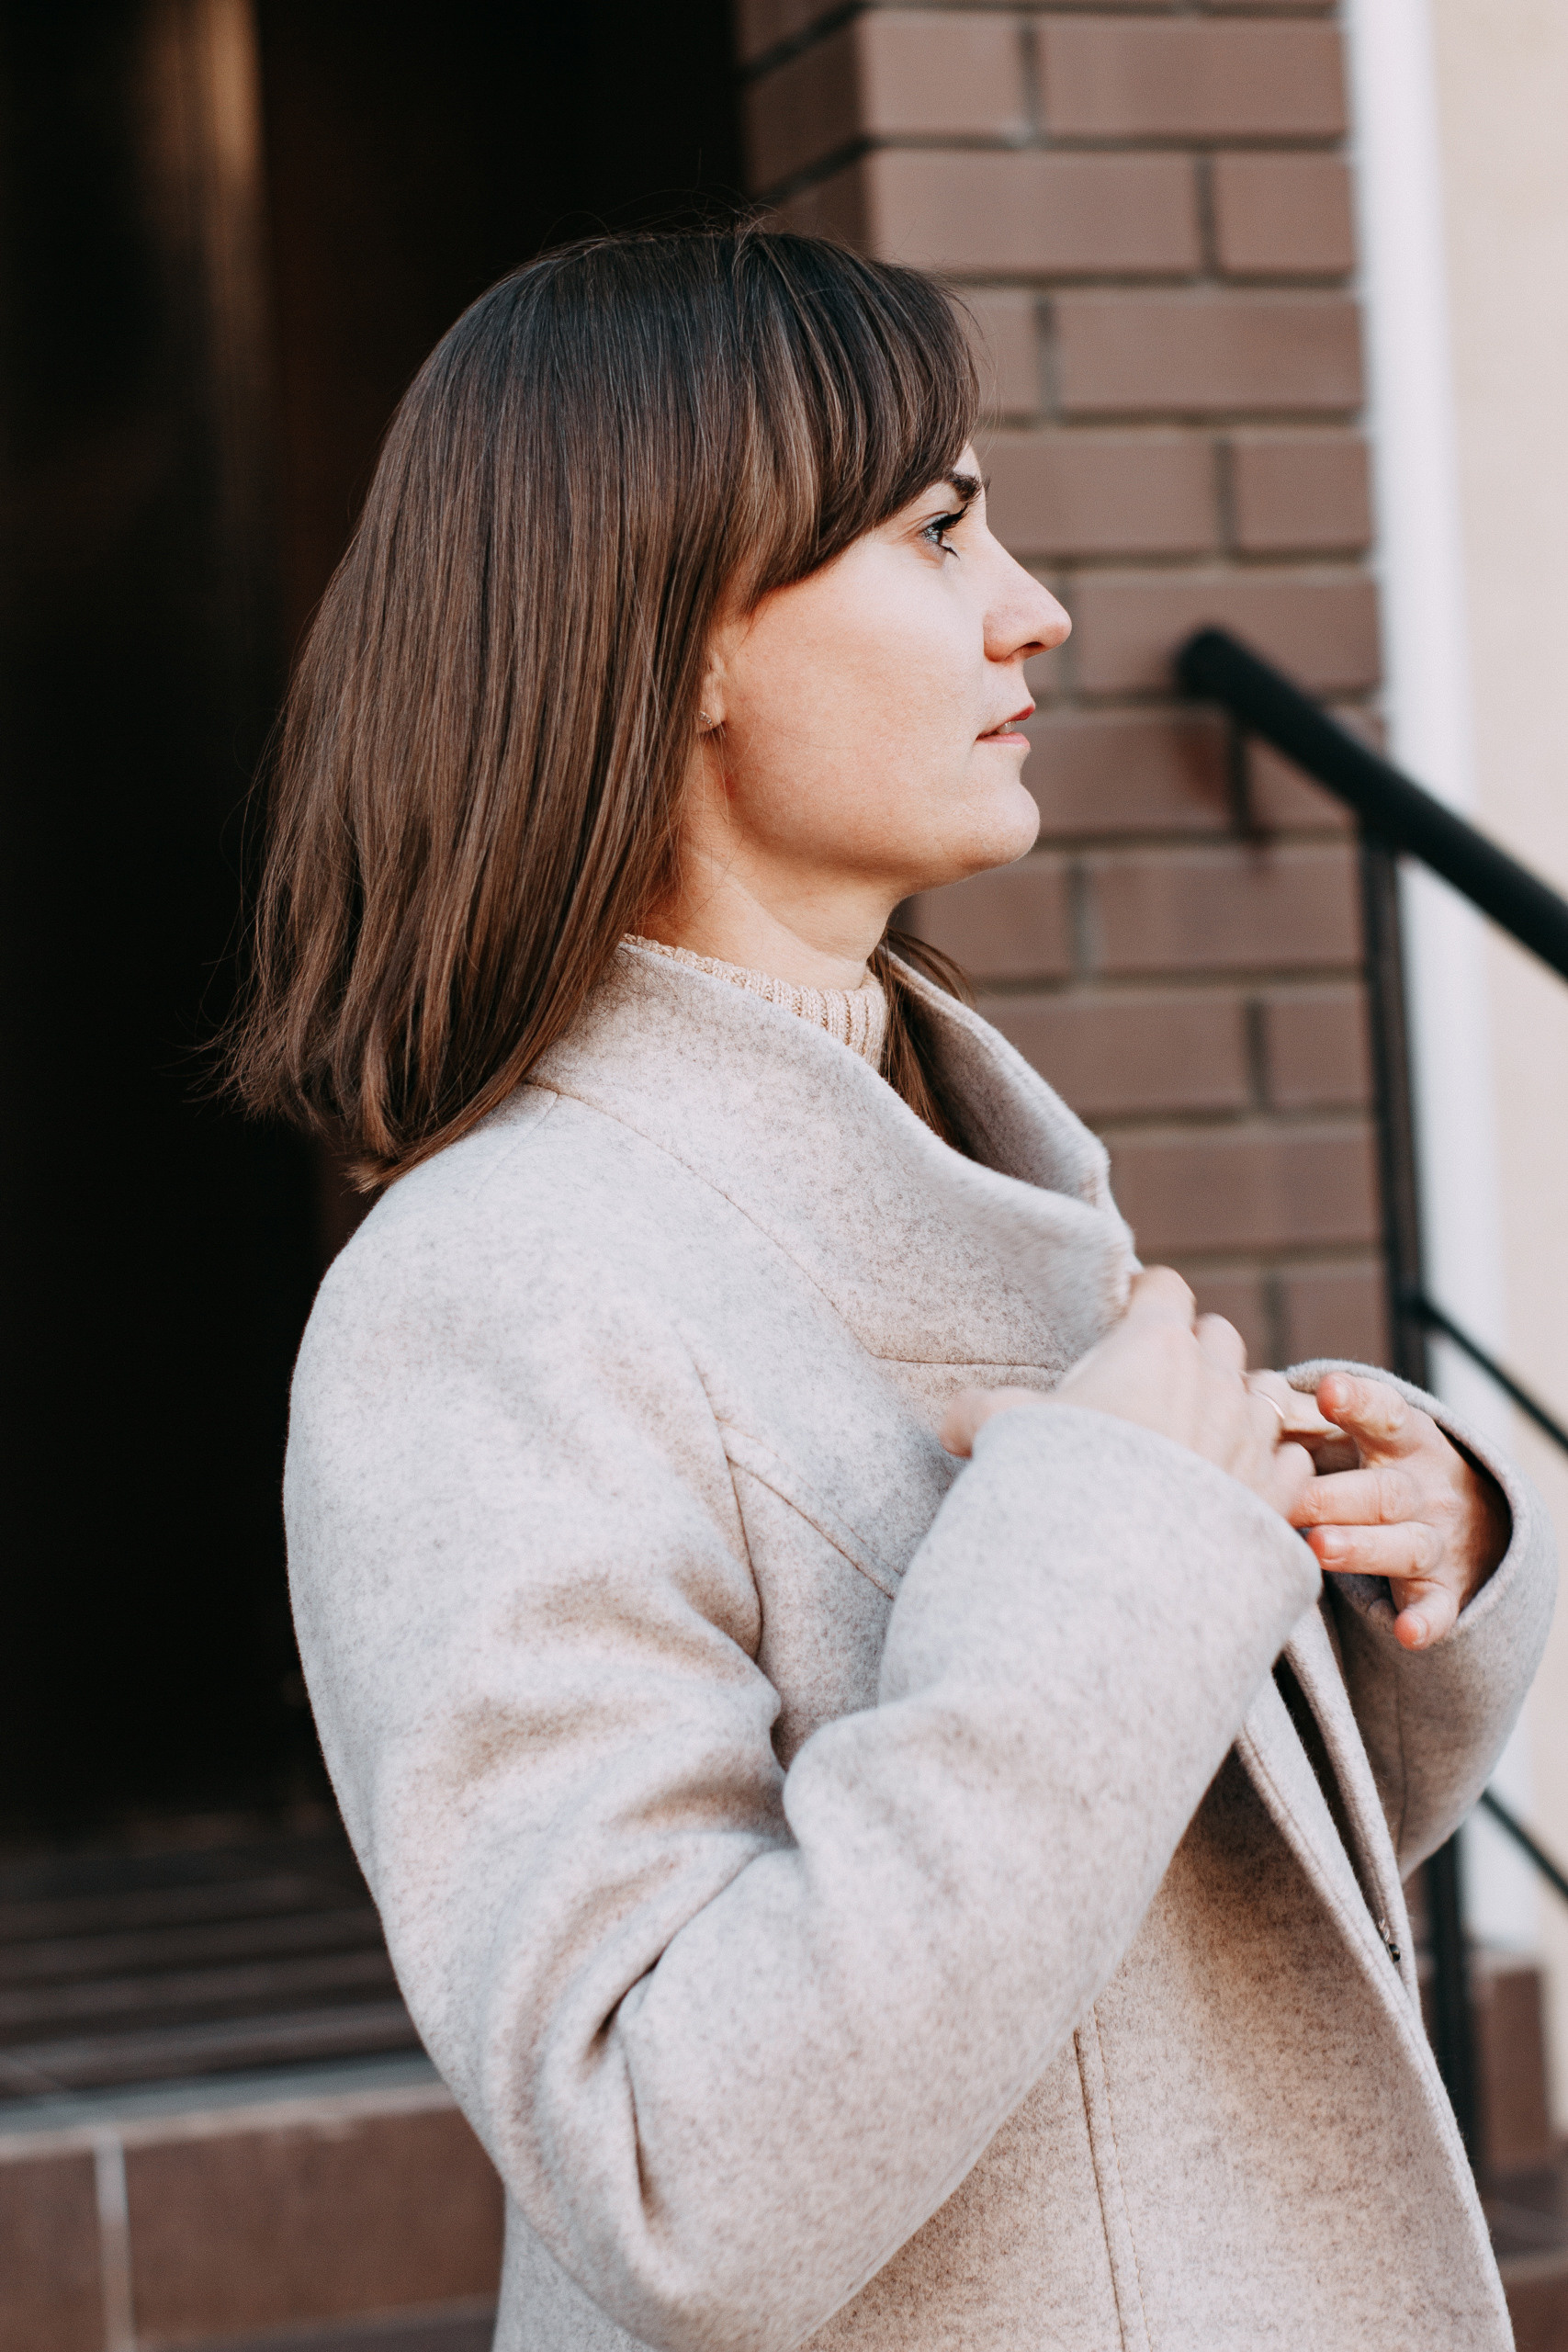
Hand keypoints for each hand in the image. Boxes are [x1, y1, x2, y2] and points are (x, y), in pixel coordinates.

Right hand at [941, 1266, 1314, 1520]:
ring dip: (1238, 1407)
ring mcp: (1254, 1436)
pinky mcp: (1278, 1493)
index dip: (1146, 1298)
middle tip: (1157, 1388)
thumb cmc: (1064, 1488)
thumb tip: (953, 1424)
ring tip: (1203, 1438)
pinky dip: (1270, 1469)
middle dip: (1195, 1352)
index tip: (1129, 1316)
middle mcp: (1216, 1379)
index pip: (1165, 1287)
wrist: (1126, 1574)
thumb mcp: (1005, 1437)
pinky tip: (1238, 1490)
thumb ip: (982, 1415)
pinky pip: (1291, 1462)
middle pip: (1220, 1336)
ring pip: (1263, 1394)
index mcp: (1155, 1345)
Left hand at [1287, 1372, 1510, 1649]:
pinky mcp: (1445, 1590)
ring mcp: (1438, 1540)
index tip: (1329, 1392)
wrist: (1476, 1521)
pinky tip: (1407, 1633)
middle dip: (1332, 1496)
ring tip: (1320, 1547)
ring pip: (1406, 1546)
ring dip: (1364, 1547)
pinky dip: (1426, 1622)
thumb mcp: (1364, 1435)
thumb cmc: (1383, 1467)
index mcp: (1404, 1439)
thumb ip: (1308, 1419)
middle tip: (1287, 1499)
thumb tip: (1241, 1395)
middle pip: (1382, 1491)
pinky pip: (1438, 1608)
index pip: (1385, 1415)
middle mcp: (1424, 1488)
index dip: (1358, 1404)